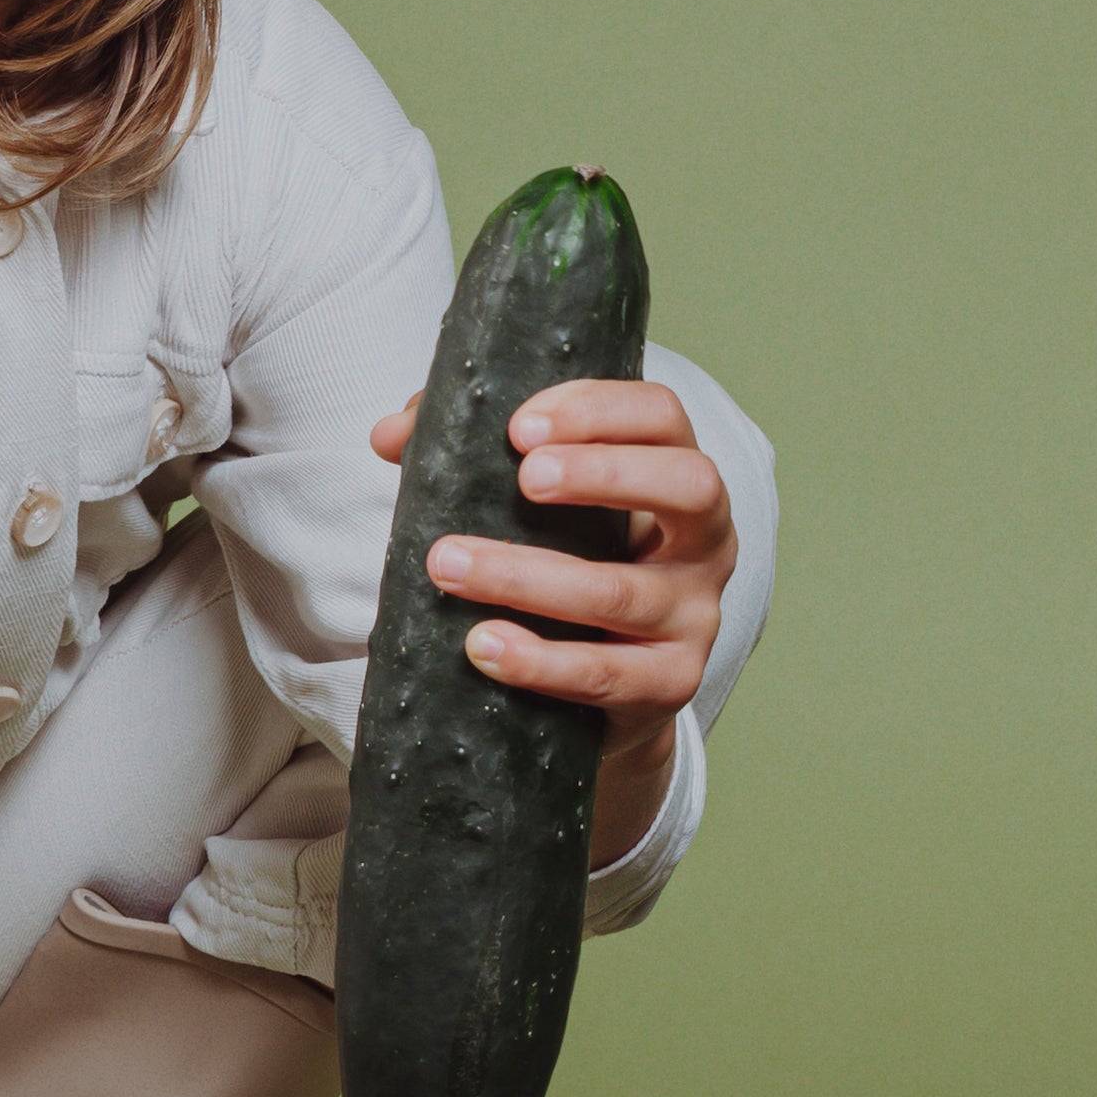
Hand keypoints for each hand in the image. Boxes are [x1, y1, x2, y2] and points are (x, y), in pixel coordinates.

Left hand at [370, 378, 732, 858]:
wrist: (613, 686)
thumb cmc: (571, 564)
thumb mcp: (539, 507)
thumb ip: (473, 456)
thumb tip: (390, 436)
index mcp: (675, 475)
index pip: (662, 417)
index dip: (600, 410)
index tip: (520, 426)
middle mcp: (706, 540)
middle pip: (689, 486)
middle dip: (603, 475)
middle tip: (524, 478)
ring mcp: (695, 615)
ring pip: (623, 592)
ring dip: (528, 577)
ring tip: (448, 565)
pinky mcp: (671, 682)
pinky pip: (607, 674)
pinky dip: (540, 662)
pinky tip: (482, 645)